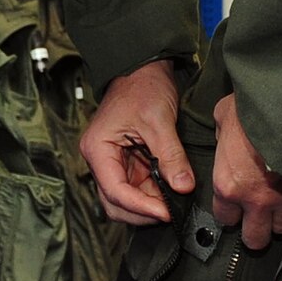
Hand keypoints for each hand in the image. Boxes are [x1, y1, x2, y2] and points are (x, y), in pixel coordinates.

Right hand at [80, 59, 193, 226]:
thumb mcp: (158, 121)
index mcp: (98, 149)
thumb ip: (170, 156)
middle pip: (116, 203)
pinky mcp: (128, 162)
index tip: (166, 213)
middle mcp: (101, 160)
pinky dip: (153, 195)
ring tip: (174, 202)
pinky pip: (138, 188)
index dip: (141, 207)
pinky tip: (171, 192)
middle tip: (171, 213)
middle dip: (143, 212)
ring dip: (149, 205)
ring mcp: (114, 163)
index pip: (115, 192)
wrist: (144, 68)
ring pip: (126, 200)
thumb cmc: (143, 86)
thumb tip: (183, 187)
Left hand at [210, 93, 281, 250]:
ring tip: (277, 212)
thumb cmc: (250, 111)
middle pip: (254, 239)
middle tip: (256, 221)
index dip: (230, 215)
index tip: (234, 209)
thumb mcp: (223, 119)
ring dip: (278, 223)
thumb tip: (226, 139)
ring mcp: (281, 199)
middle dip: (254, 233)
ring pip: (281, 230)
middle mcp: (252, 200)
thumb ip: (222, 137)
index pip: (225, 219)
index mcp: (227, 185)